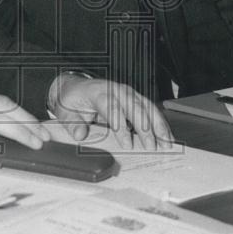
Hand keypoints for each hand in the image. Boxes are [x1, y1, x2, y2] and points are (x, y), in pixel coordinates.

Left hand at [47, 75, 171, 149]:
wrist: (76, 86)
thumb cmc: (73, 99)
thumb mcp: (65, 111)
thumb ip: (72, 123)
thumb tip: (79, 134)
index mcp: (98, 92)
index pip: (112, 108)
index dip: (121, 125)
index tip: (127, 143)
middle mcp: (116, 90)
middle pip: (134, 107)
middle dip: (145, 128)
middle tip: (152, 146)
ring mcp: (128, 93)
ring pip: (147, 107)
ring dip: (158, 125)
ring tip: (167, 142)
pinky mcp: (134, 98)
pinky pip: (150, 109)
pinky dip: (160, 123)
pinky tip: (167, 135)